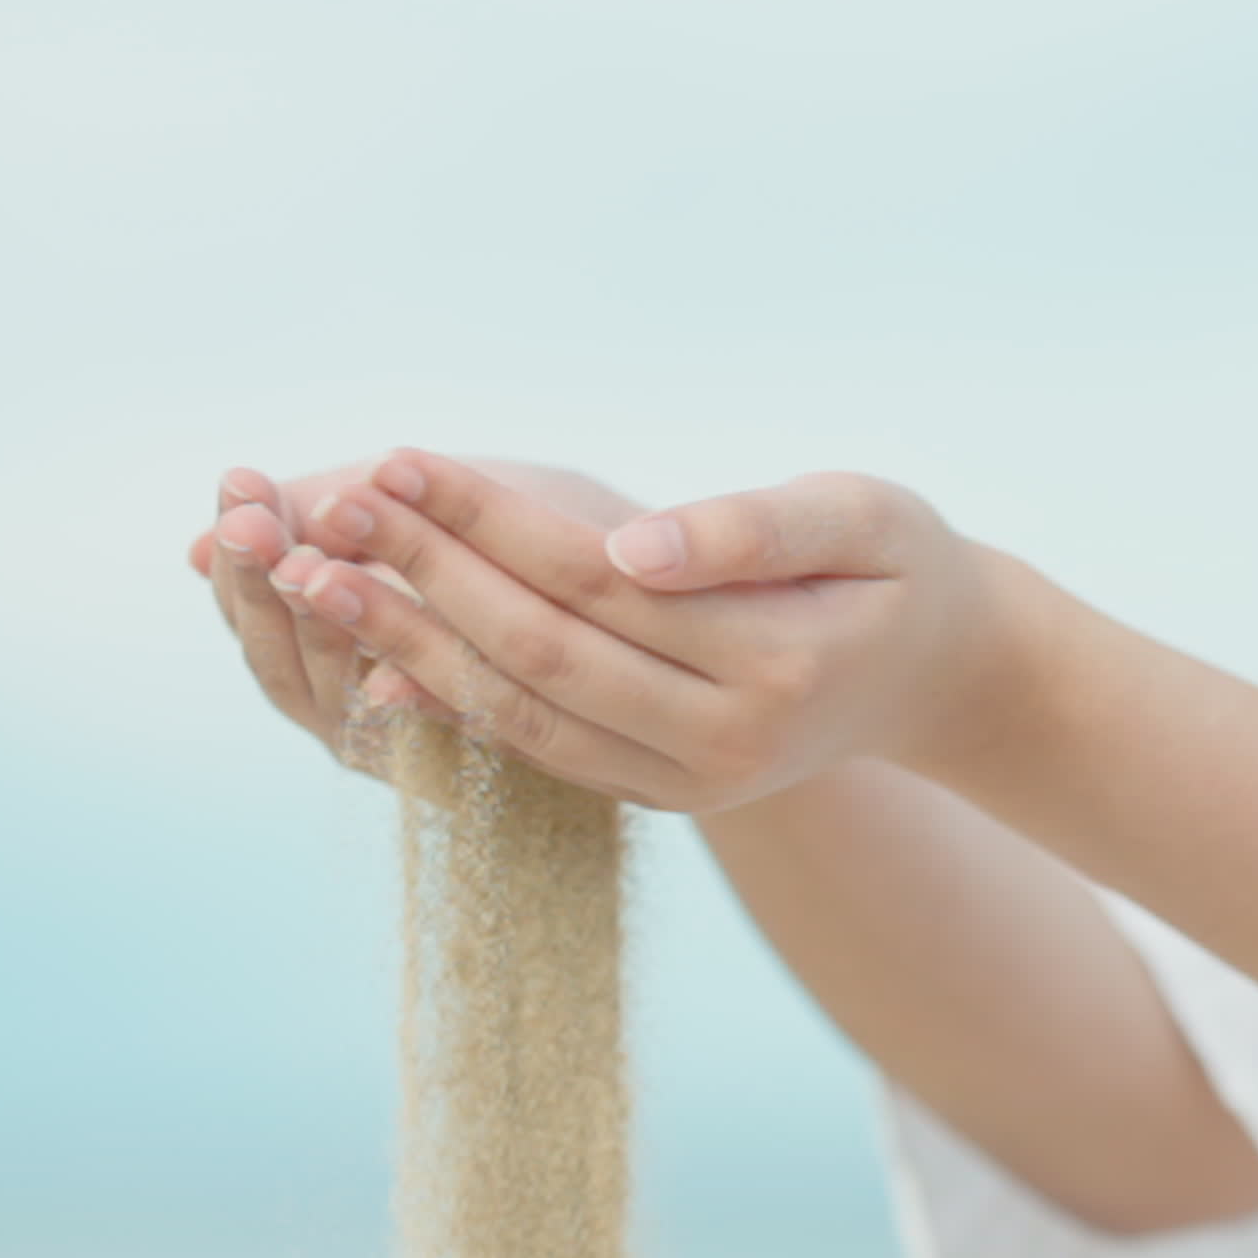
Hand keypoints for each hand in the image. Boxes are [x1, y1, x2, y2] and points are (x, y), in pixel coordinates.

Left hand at [267, 455, 1020, 814]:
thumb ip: (751, 528)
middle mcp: (724, 744)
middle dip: (422, 576)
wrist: (941, 677)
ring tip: (316, 574)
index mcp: (774, 664)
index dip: (484, 520)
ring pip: (521, 714)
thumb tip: (627, 548)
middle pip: (537, 652)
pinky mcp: (657, 798)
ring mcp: (686, 787)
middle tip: (326, 508)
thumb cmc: (898, 566)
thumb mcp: (861, 516)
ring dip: (409, 644)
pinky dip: (449, 702)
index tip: (395, 459)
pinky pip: (536, 750)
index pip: (590, 581)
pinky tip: (369, 655)